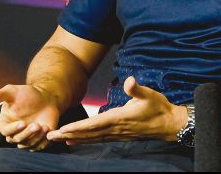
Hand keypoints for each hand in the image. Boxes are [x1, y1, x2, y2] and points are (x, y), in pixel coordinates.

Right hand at [0, 84, 60, 151]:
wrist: (45, 98)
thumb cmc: (26, 94)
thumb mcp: (11, 92)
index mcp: (4, 123)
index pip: (6, 131)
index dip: (13, 129)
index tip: (22, 123)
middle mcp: (14, 133)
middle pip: (17, 140)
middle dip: (27, 133)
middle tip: (36, 125)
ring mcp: (26, 138)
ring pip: (28, 145)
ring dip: (36, 138)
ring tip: (44, 127)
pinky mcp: (38, 141)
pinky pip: (39, 146)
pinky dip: (44, 141)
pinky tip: (48, 131)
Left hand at [46, 76, 185, 144]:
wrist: (170, 124)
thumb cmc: (159, 107)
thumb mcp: (149, 94)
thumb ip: (137, 89)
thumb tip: (130, 81)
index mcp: (119, 118)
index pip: (94, 124)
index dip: (78, 127)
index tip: (62, 129)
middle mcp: (116, 128)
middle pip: (88, 133)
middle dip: (68, 134)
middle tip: (50, 136)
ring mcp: (117, 134)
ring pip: (92, 138)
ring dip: (74, 138)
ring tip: (58, 139)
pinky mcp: (119, 135)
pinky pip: (98, 139)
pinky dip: (86, 140)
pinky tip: (76, 140)